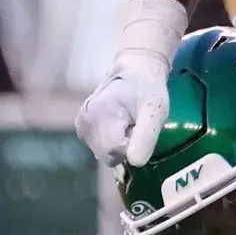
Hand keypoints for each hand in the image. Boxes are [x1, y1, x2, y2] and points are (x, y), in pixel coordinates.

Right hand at [75, 0, 187, 166]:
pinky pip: (102, 147)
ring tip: (129, 122)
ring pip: (105, 153)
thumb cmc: (148, 89)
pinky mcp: (82, 129)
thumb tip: (134, 163)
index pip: (115, 150)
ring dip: (121, 143)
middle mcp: (83, 122)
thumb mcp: (156, 111)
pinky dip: (114, 141)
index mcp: (99, 114)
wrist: (135, 71)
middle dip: (126, 145)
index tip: (140, 126)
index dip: (134, 145)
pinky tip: (120, 124)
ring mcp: (80, 126)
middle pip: (108, 155)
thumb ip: (145, 136)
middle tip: (136, 123)